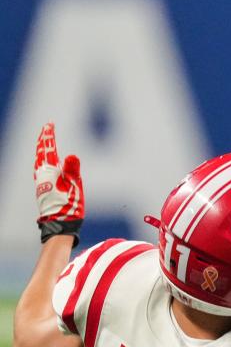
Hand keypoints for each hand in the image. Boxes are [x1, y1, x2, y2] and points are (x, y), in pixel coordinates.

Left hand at [34, 122, 83, 242]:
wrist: (59, 222)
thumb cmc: (68, 204)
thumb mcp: (74, 186)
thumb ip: (73, 170)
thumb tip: (71, 155)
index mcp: (50, 170)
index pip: (48, 148)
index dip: (49, 135)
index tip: (49, 124)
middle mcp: (42, 174)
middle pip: (41, 152)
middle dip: (44, 139)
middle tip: (46, 128)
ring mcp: (41, 181)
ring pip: (39, 160)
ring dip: (42, 149)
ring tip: (44, 142)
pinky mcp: (43, 187)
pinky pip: (41, 167)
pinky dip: (42, 159)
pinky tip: (45, 163)